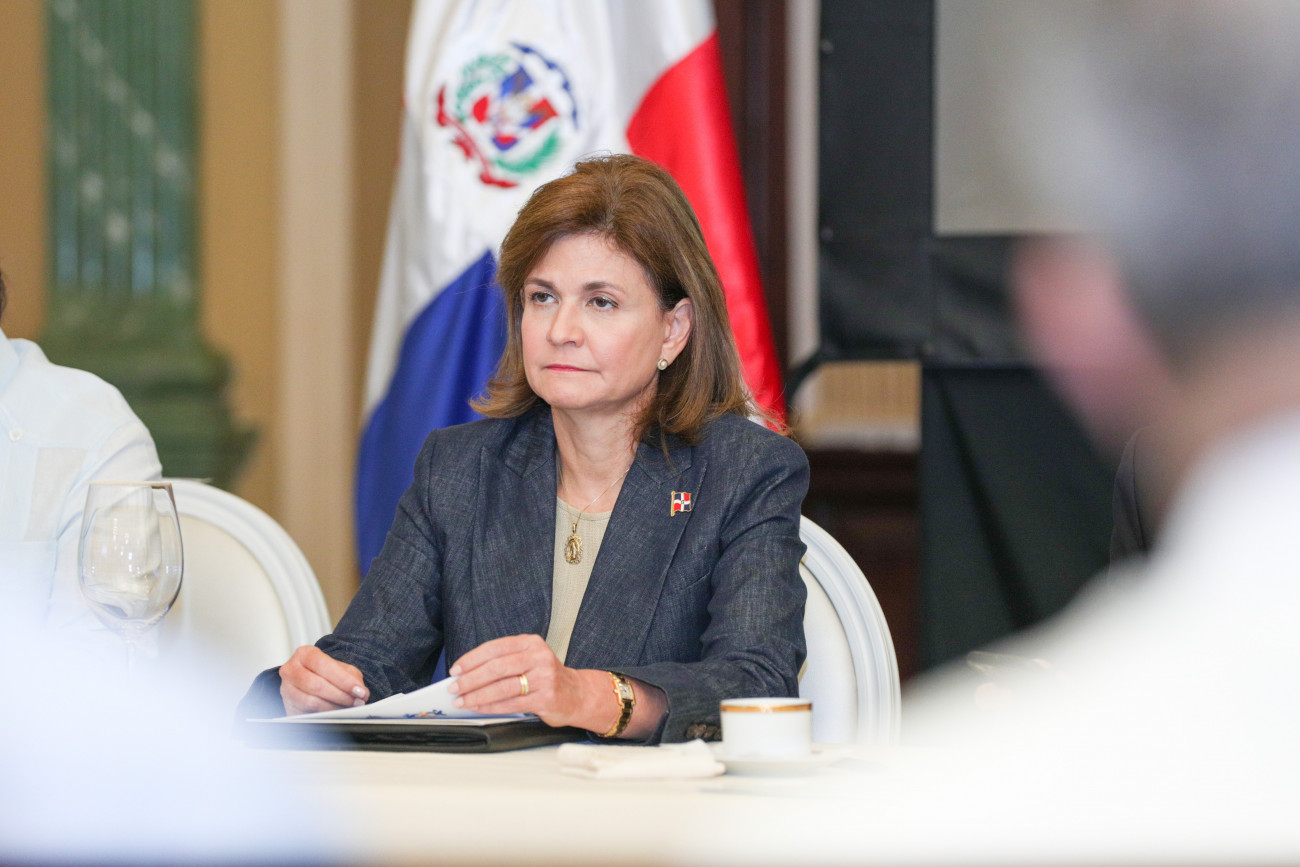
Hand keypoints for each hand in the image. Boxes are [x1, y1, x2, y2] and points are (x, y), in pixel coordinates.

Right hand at [279, 645, 368, 715]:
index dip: (343, 680)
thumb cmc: (324, 672)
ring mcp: (286, 689)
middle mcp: (291, 670)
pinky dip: (323, 716)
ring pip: (310, 702)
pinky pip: (305, 714)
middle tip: (356, 702)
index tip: (359, 691)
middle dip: (340, 696)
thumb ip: (352, 677)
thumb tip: (362, 693)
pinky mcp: (287, 707)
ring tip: (348, 708)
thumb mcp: (340, 668)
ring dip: (333, 707)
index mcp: (304, 654)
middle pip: (316, 685)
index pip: (324, 665)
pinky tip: (335, 714)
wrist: (308, 679)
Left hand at [448, 634, 613, 731]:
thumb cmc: (545, 676)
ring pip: (502, 687)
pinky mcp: (545, 698)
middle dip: (471, 679)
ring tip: (462, 700)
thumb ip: (503, 662)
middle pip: (497, 667)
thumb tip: (467, 672)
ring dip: (477, 695)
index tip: (456, 669)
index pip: (495, 648)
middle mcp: (538, 657)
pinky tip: (479, 707)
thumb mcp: (529, 659)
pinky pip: (511, 703)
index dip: (472, 659)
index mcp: (531, 643)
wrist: (577, 694)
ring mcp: (543, 678)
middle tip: (455, 687)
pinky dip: (491, 707)